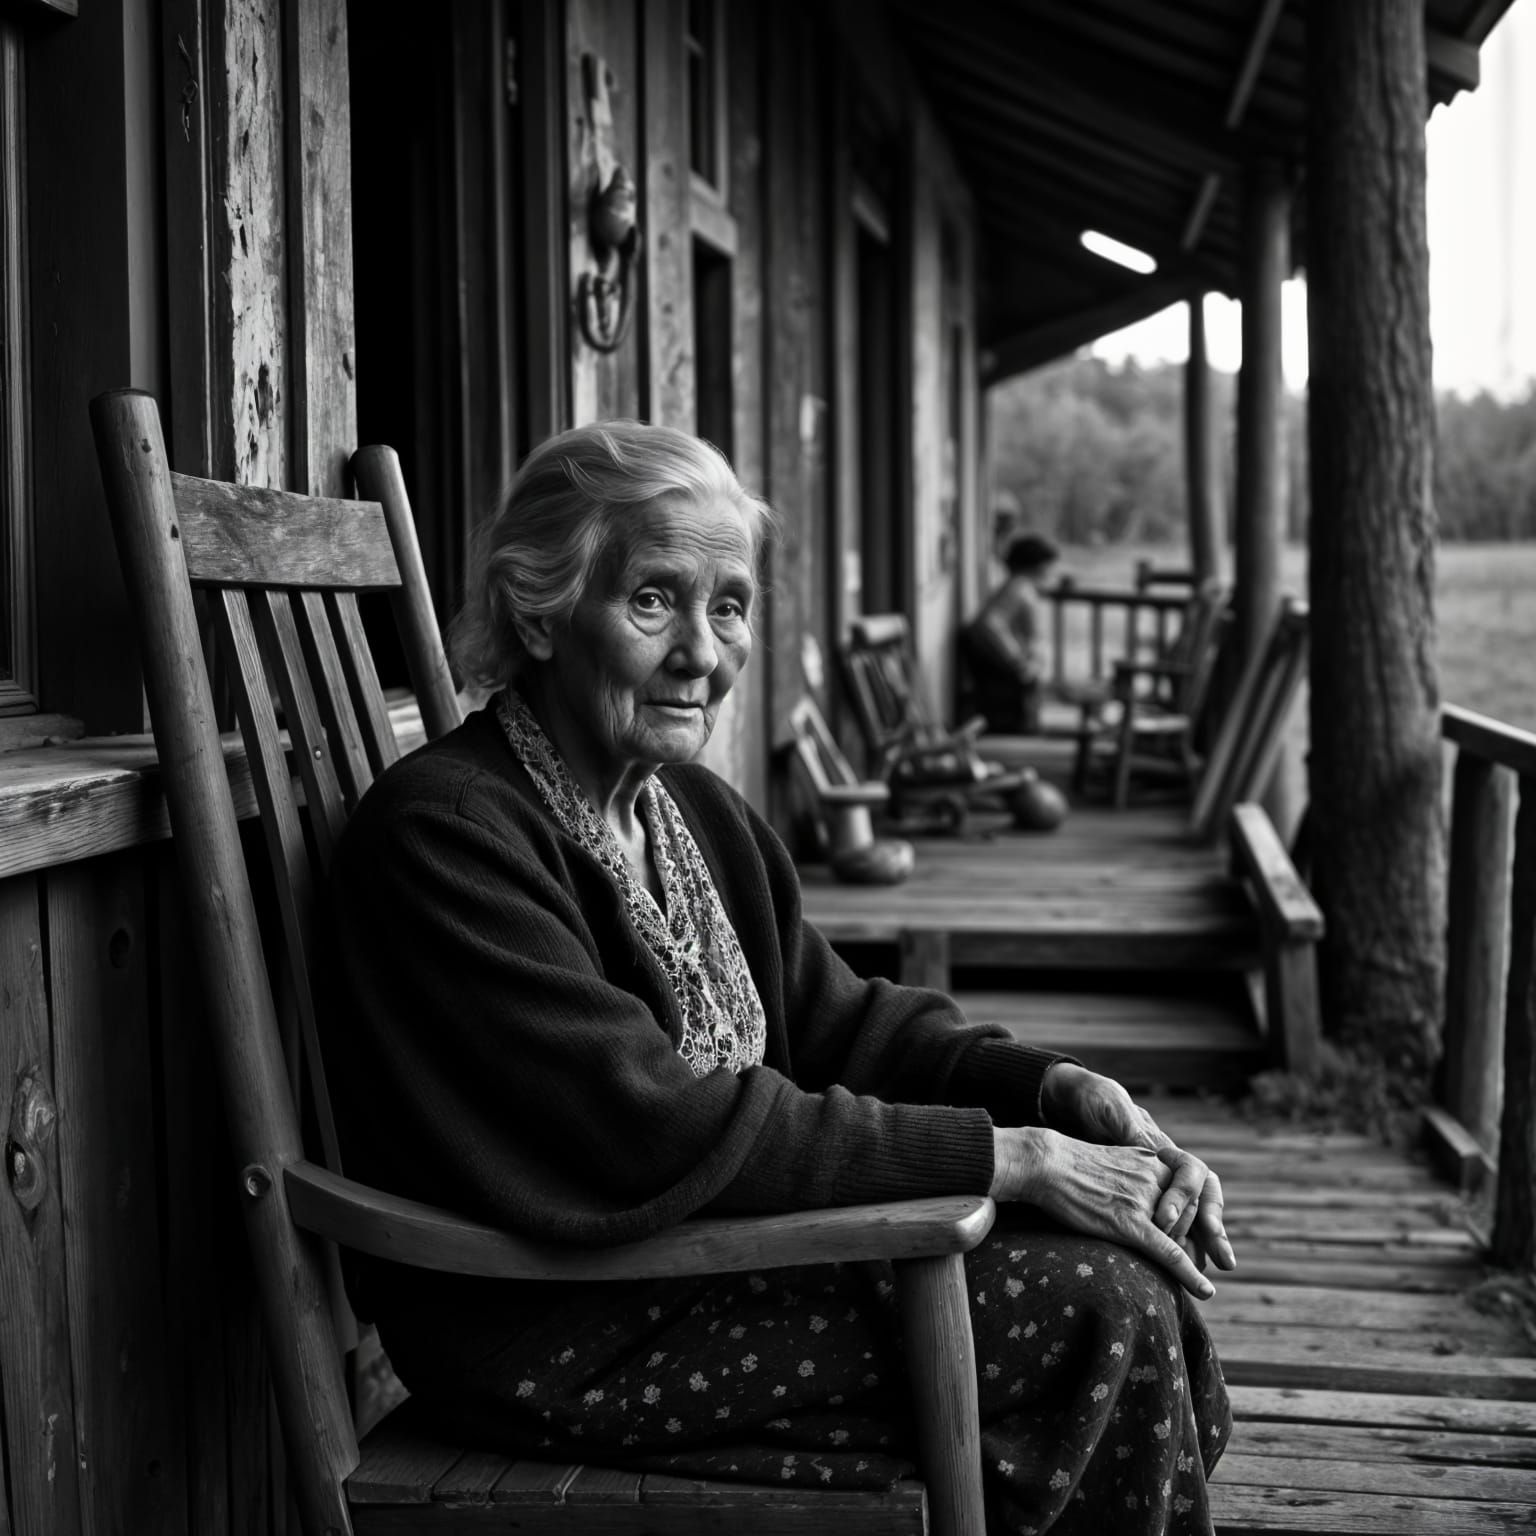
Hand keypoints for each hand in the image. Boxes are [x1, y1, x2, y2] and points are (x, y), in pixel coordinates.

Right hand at [1038, 1064, 1236, 1274]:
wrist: (1045, 1163)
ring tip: (1198, 1278)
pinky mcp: (1128, 1223)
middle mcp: (1154, 1178)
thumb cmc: (1071, 1165)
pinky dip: (1189, 1273)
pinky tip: (1204, 1291)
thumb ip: (1137, 1171)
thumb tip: (1144, 1193)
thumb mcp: (1115, 1159)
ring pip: (1180, 1236)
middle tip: (1201, 1263)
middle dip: (1196, 1241)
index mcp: (1152, 1160)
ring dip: (1190, 1259)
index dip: (1198, 1218)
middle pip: (1191, 1215)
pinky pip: (1168, 1251)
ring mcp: (1142, 1200)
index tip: (1201, 1237)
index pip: (1191, 1192)